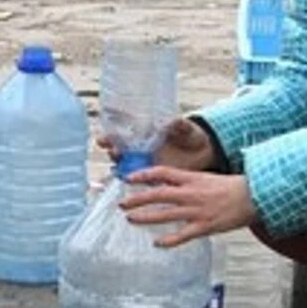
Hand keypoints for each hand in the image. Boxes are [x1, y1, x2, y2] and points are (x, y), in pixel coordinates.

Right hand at [97, 116, 217, 172]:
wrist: (202, 152)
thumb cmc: (191, 135)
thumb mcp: (185, 128)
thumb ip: (179, 125)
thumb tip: (174, 121)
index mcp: (144, 134)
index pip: (121, 133)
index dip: (110, 136)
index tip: (104, 138)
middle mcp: (140, 148)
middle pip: (120, 150)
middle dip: (113, 151)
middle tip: (114, 151)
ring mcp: (145, 163)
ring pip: (125, 167)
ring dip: (119, 169)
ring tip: (118, 169)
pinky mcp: (153, 177)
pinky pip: (139, 182)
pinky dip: (132, 184)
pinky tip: (127, 186)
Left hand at [117, 168, 256, 248]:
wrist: (255, 196)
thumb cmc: (232, 187)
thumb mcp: (206, 178)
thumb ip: (187, 181)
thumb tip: (168, 183)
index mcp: (192, 178)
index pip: (162, 173)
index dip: (143, 175)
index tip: (128, 178)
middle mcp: (191, 193)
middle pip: (158, 194)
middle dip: (137, 198)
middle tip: (122, 203)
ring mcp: (196, 211)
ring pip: (165, 214)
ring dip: (146, 217)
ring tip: (131, 219)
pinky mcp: (205, 226)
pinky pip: (182, 235)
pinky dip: (168, 240)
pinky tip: (157, 243)